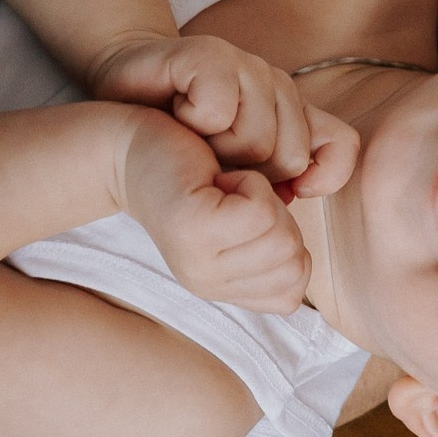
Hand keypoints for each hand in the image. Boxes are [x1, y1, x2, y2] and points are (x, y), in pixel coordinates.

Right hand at [87, 32, 356, 192]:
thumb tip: (302, 190)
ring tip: (193, 137)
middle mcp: (277, 85)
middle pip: (292, 156)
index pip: (340, 147)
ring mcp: (246, 64)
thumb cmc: (180, 155)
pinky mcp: (210, 53)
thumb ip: (281, 190)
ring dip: (213, 153)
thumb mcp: (238, 188)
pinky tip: (177, 114)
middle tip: (211, 160)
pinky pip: (219, 108)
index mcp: (294, 116)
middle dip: (245, 179)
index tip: (259, 188)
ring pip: (256, 138)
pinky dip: (192, 122)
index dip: (308, 180)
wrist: (118, 117)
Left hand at [113, 110, 314, 312]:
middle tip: (232, 195)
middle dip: (277, 216)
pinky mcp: (193, 228)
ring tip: (223, 187)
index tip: (243, 213)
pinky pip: (259, 210)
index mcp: (221, 290)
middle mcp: (207, 286)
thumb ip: (280, 248)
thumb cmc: (202, 171)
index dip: (283, 239)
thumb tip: (301, 260)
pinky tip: (217, 178)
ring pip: (282, 238)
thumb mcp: (246, 222)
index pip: (293, 292)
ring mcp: (197, 265)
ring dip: (262, 197)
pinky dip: (250, 182)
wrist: (135, 144)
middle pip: (294, 264)